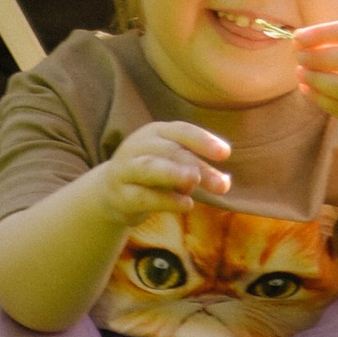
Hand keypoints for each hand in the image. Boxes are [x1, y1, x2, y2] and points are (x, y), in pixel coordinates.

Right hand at [92, 118, 230, 225]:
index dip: (203, 140)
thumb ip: (198, 171)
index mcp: (155, 133)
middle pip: (170, 151)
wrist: (111, 193)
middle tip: (221, 184)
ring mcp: (125, 170)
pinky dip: (166, 200)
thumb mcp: (175, 166)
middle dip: (197, 166)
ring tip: (193, 181)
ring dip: (173, 173)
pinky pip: (143, 196)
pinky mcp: (120, 195)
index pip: (181, 131)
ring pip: (149, 168)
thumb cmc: (154, 176)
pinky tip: (186, 205)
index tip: (226, 153)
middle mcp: (138, 146)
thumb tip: (225, 182)